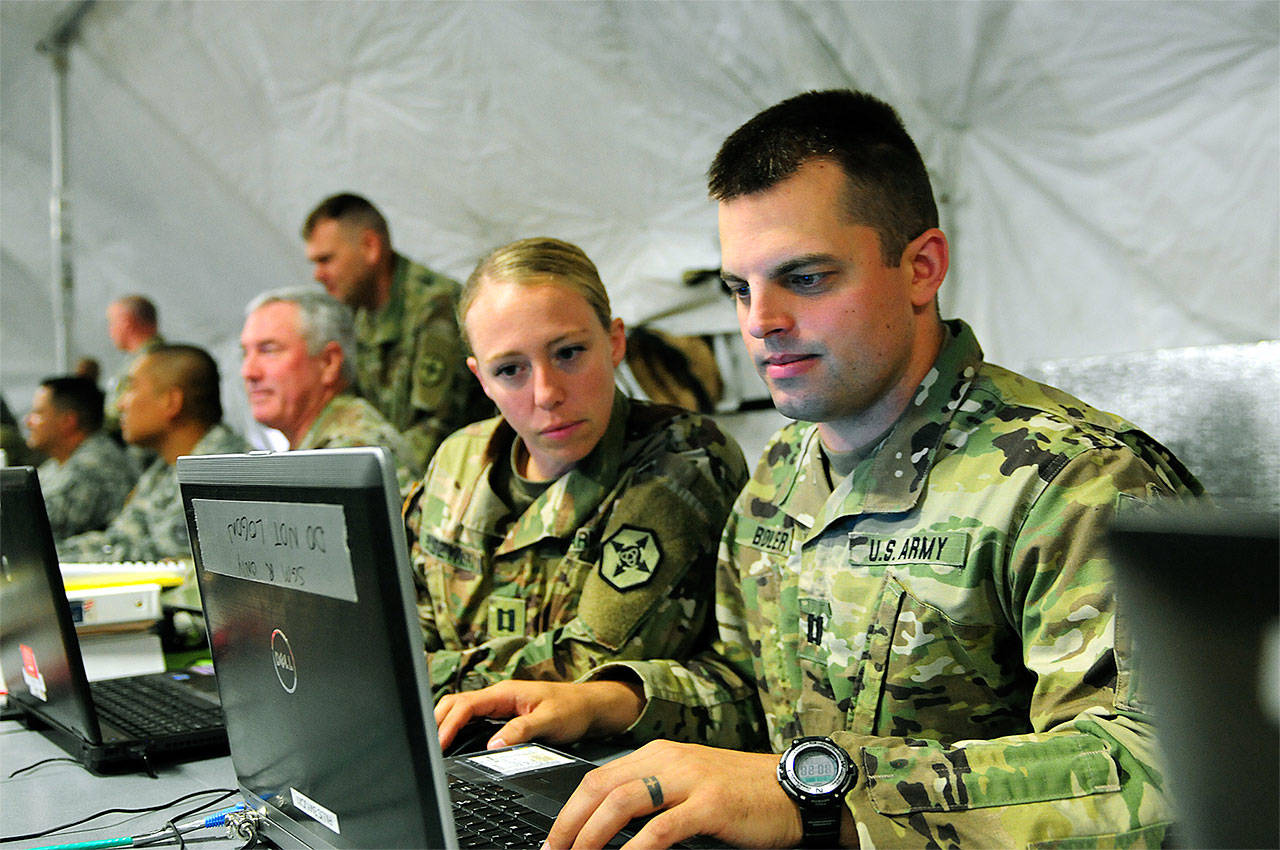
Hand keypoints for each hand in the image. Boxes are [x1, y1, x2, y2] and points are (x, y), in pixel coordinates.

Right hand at [434, 679, 643, 751]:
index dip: (448, 724)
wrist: (589, 706)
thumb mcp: (550, 721)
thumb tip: (494, 744)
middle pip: (455, 703)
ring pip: (461, 710)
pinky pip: (472, 719)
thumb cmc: (573, 708)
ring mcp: (498, 705)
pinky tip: (453, 743)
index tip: (438, 744)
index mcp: (505, 692)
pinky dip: (457, 729)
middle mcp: (498, 696)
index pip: (466, 704)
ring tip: (434, 748)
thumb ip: (522, 730)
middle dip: (438, 722)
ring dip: (446, 724)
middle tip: (429, 749)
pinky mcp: (502, 715)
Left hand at [544, 741, 802, 849]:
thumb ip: (654, 795)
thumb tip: (609, 825)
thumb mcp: (690, 784)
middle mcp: (669, 760)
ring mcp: (690, 779)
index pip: (598, 779)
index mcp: (660, 754)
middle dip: (569, 825)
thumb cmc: (743, 792)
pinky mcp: (710, 804)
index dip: (569, 811)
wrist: (794, 788)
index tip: (554, 840)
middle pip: (601, 788)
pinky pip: (662, 828)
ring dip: (591, 837)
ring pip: (622, 803)